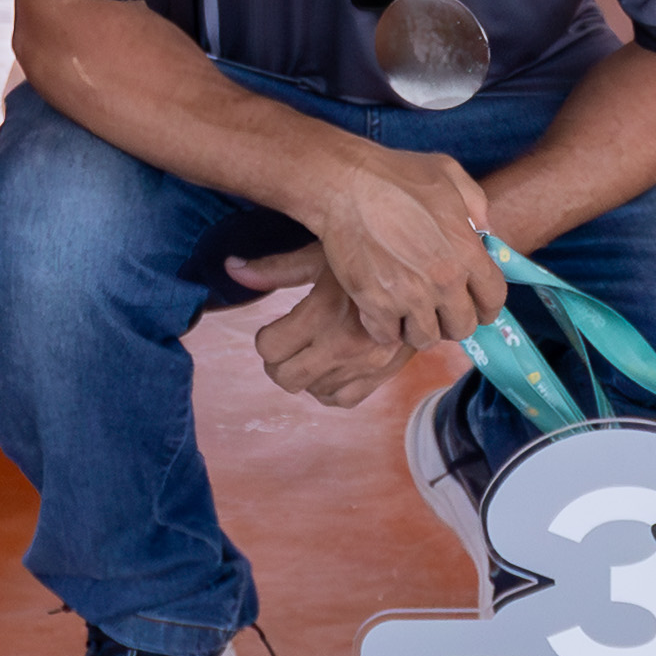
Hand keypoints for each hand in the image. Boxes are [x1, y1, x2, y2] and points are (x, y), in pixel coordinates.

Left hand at [230, 247, 412, 404]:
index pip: (269, 347)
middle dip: (279, 360)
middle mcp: (343, 345)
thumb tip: (230, 268)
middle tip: (288, 342)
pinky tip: (331, 365)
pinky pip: (341, 400)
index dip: (267, 337)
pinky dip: (329, 387)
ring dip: (305, 372)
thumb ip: (275, 269)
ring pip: (311, 390)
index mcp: (324, 313)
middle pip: (285, 377)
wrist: (425, 273)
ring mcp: (365, 365)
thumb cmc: (367, 255)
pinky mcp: (382, 376)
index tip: (277, 326)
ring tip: (313, 348)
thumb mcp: (321, 255)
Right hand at [307, 145, 502, 352]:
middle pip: (463, 327)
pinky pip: (388, 336)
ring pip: (425, 338)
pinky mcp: (374, 305)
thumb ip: (476, 205)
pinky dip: (386, 328)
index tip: (477, 303)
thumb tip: (485, 233)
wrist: (345, 185)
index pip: (493, 299)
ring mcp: (408, 297)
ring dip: (420, 327)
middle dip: (454, 320)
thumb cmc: (396, 175)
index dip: (488, 304)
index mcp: (466, 252)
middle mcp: (442, 282)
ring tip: (411, 312)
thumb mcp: (450, 175)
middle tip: (441, 309)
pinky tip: (383, 310)